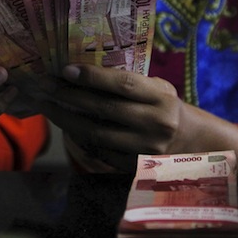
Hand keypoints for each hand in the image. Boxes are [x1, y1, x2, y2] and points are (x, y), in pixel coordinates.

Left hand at [37, 64, 181, 171]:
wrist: (192, 145)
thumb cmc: (165, 108)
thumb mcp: (158, 89)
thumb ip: (130, 81)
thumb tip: (84, 70)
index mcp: (161, 98)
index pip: (123, 84)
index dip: (93, 77)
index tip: (66, 69)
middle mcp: (155, 123)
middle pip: (104, 109)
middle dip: (69, 95)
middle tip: (44, 84)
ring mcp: (145, 149)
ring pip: (96, 134)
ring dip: (66, 119)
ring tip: (46, 105)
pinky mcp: (135, 168)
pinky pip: (99, 152)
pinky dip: (79, 138)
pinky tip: (64, 125)